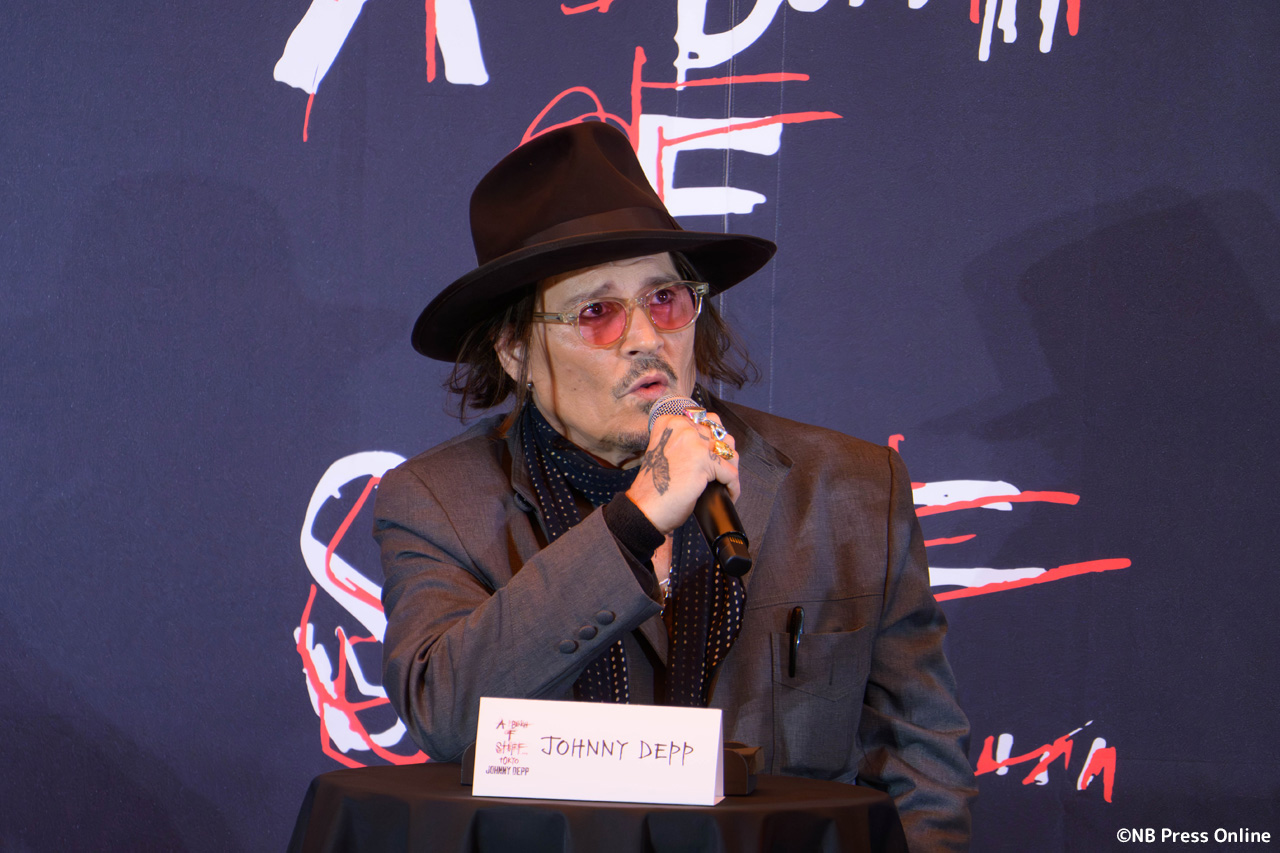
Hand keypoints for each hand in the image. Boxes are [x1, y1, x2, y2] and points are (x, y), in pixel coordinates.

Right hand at [626, 412, 739, 534]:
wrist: (646, 508)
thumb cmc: (655, 487)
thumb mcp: (666, 453)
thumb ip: (685, 442)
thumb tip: (715, 445)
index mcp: (671, 423)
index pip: (706, 421)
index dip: (714, 440)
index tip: (714, 457)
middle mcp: (682, 427)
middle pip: (720, 435)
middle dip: (724, 453)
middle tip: (721, 471)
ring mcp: (694, 442)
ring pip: (728, 451)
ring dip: (731, 468)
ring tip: (726, 482)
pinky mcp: (704, 460)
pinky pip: (731, 473)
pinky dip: (733, 487)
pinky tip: (729, 495)